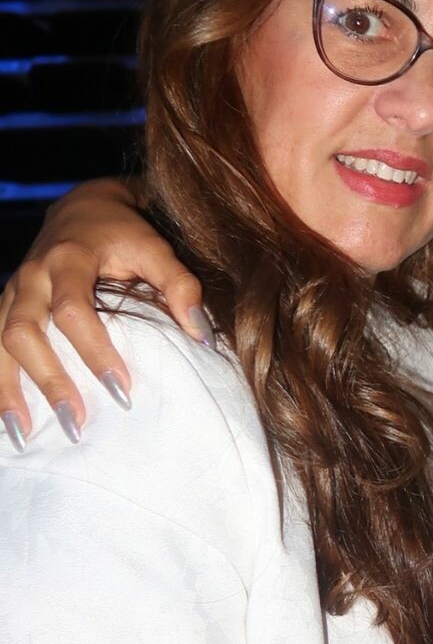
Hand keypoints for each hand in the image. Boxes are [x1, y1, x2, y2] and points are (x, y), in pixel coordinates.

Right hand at [0, 180, 204, 444]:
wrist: (83, 208)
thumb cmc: (125, 233)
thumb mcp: (155, 248)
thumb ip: (180, 285)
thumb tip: (202, 336)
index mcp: (68, 260)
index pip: (73, 311)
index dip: (94, 351)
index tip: (123, 390)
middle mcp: (32, 276)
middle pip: (24, 332)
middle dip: (48, 380)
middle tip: (76, 424)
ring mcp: (12, 292)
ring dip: (8, 391)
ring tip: (25, 436)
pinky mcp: (4, 307)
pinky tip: (8, 420)